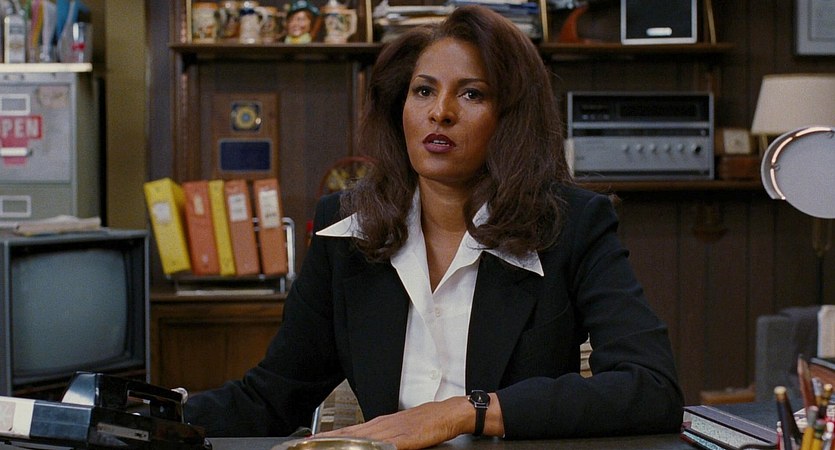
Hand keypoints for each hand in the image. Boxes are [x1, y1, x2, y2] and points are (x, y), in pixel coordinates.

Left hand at [316, 396, 471, 449]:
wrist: (446, 414)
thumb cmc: (426, 423)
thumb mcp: (400, 431)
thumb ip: (384, 439)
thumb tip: (372, 445)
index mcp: (380, 424)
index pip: (350, 431)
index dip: (330, 436)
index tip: (313, 440)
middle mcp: (383, 426)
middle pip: (351, 434)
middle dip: (331, 440)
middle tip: (312, 443)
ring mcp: (393, 431)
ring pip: (363, 439)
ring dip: (345, 443)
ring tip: (326, 444)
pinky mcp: (405, 439)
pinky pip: (386, 445)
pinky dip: (373, 447)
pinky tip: (364, 448)